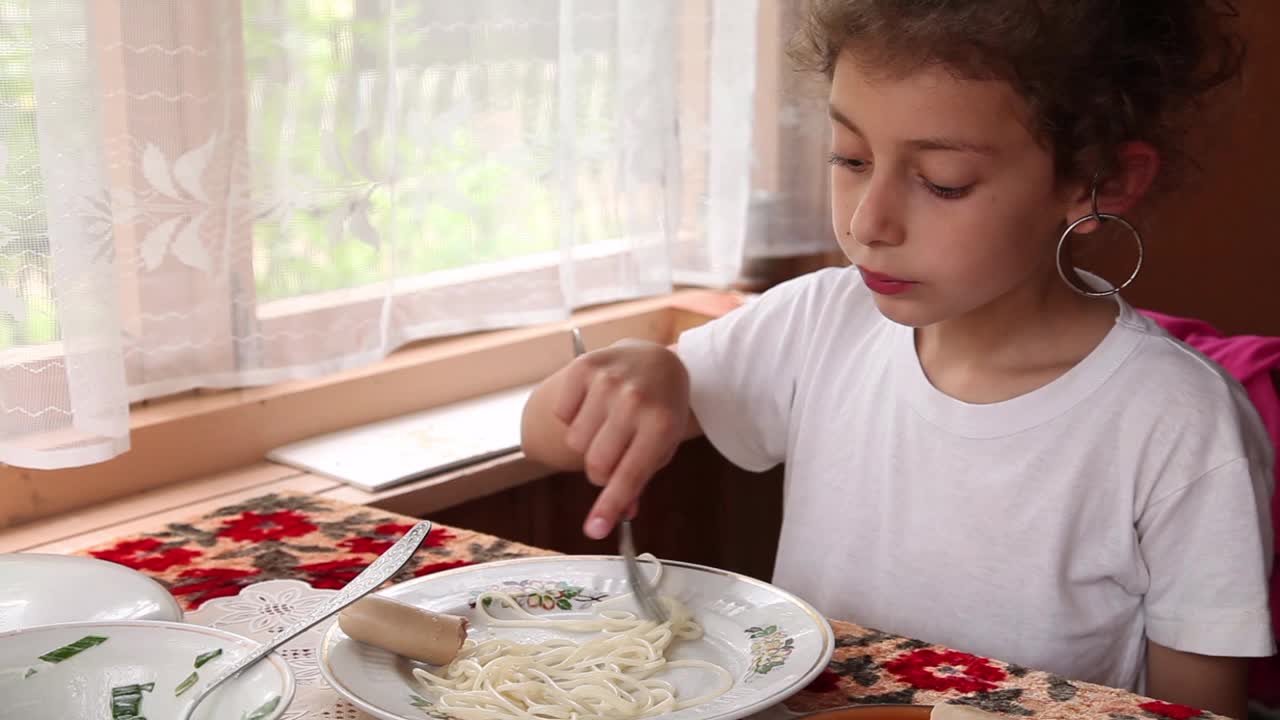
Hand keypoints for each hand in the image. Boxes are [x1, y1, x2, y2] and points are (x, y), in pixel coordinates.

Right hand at [553, 340, 689, 538]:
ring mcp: (607, 382)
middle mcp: (634, 401)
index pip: (629, 476)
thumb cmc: (660, 410)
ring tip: (607, 423)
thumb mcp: (662, 444)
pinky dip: (573, 416)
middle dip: (601, 472)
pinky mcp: (584, 367)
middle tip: (613, 455)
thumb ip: (639, 478)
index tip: (594, 530)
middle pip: (596, 465)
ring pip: (575, 442)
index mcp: (661, 425)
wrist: (657, 359)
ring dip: (588, 442)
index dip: (609, 506)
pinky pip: (562, 414)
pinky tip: (594, 404)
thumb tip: (619, 515)